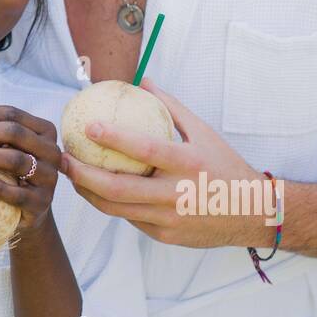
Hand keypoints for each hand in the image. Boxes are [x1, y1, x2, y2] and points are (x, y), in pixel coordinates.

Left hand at [0, 104, 60, 238]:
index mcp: (44, 131)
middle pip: (14, 133)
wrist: (23, 212)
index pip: (12, 114)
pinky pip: (17, 193)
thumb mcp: (0, 148)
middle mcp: (52, 151)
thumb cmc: (7, 172)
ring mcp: (49, 177)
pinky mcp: (41, 202)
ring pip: (16, 159)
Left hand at [60, 78, 268, 248]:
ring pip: (115, 209)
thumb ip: (171, 107)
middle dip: (82, 175)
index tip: (88, 126)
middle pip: (116, 189)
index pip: (144, 149)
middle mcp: (176, 194)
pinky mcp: (165, 236)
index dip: (113, 137)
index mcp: (187, 164)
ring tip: (71, 176)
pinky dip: (111, 204)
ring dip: (87, 193)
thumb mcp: (204, 133)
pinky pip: (130, 219)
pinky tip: (96, 191)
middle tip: (63, 159)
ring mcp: (168, 219)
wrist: (253, 214)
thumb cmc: (225, 166)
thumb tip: (143, 80)